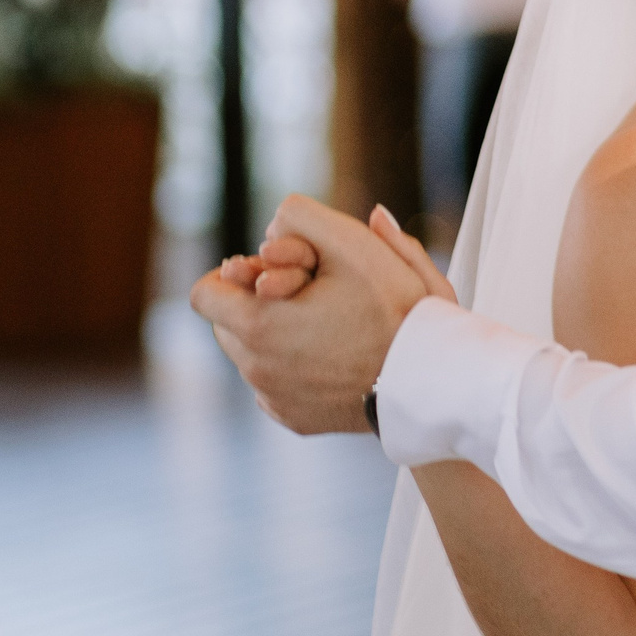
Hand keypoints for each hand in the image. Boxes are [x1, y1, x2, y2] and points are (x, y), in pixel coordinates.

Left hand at [189, 196, 446, 433]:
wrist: (432, 380)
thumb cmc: (396, 309)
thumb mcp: (355, 244)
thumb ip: (305, 216)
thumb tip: (279, 217)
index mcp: (256, 323)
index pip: (204, 293)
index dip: (231, 276)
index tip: (267, 272)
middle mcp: (255, 368)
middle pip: (227, 324)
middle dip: (257, 304)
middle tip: (305, 292)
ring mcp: (274, 399)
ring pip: (252, 356)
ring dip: (276, 336)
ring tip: (326, 324)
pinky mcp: (295, 419)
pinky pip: (276, 386)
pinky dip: (295, 369)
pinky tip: (337, 356)